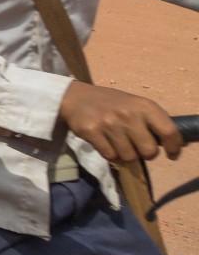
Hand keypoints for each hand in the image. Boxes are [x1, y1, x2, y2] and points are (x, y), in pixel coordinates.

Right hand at [59, 81, 182, 162]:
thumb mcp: (136, 105)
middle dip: (143, 153)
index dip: (174, 147)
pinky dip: (110, 153)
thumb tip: (179, 144)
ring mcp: (109, 123)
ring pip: (129, 157)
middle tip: (136, 145)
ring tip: (117, 142)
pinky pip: (110, 156)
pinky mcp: (92, 132)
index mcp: (144, 106)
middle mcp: (128, 114)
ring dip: (125, 154)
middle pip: (148, 151)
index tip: (172, 154)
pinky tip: (105, 142)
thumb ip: (154, 122)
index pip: (169, 131)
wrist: (75, 97)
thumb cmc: (112, 103)